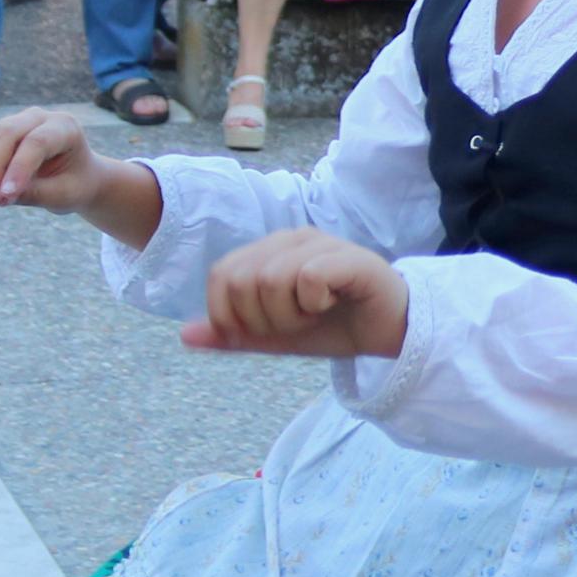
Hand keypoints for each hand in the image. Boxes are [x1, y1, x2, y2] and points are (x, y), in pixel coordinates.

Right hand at [0, 106, 133, 214]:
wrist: (74, 177)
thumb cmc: (74, 184)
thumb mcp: (64, 195)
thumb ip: (35, 194)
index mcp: (64, 127)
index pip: (36, 142)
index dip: (18, 168)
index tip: (6, 195)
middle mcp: (37, 117)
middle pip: (3, 133)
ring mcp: (12, 121)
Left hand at [185, 230, 409, 360]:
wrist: (391, 332)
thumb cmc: (335, 327)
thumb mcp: (276, 337)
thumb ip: (234, 335)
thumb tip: (185, 335)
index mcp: (269, 251)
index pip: (220, 275)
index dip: (230, 315)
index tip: (264, 331)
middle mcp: (291, 239)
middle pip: (241, 280)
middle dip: (262, 319)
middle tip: (295, 323)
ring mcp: (320, 244)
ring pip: (271, 280)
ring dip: (290, 315)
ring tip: (316, 314)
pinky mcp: (347, 257)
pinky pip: (307, 279)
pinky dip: (314, 304)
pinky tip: (333, 304)